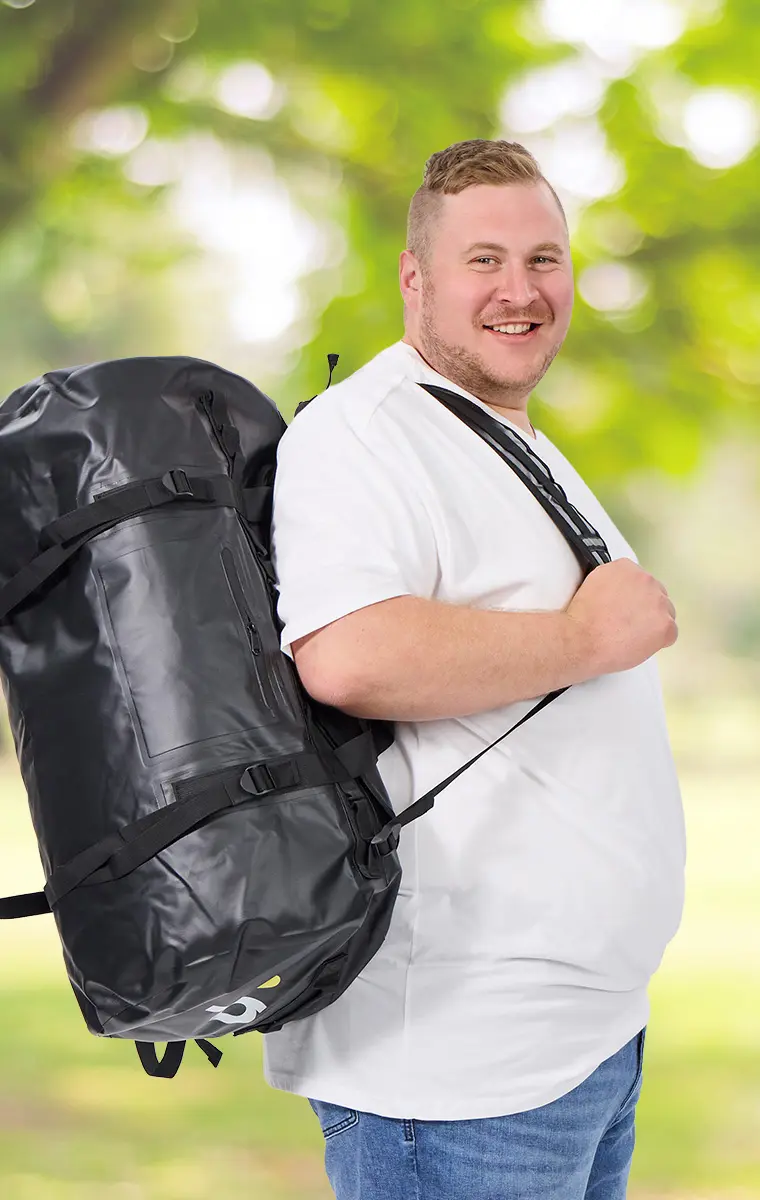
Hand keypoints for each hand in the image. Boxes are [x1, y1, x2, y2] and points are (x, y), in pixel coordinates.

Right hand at [565, 557, 677, 674]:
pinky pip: (670, 634)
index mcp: (626, 567)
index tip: (623, 608)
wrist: (580, 640)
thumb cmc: (581, 619)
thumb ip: (613, 583)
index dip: (632, 598)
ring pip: (666, 613)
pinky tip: (639, 644)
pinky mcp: (665, 625)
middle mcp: (645, 580)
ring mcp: (658, 602)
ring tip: (631, 636)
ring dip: (653, 624)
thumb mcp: (591, 584)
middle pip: (656, 595)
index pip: (639, 581)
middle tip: (628, 624)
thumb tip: (622, 593)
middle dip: (645, 609)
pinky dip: (658, 642)